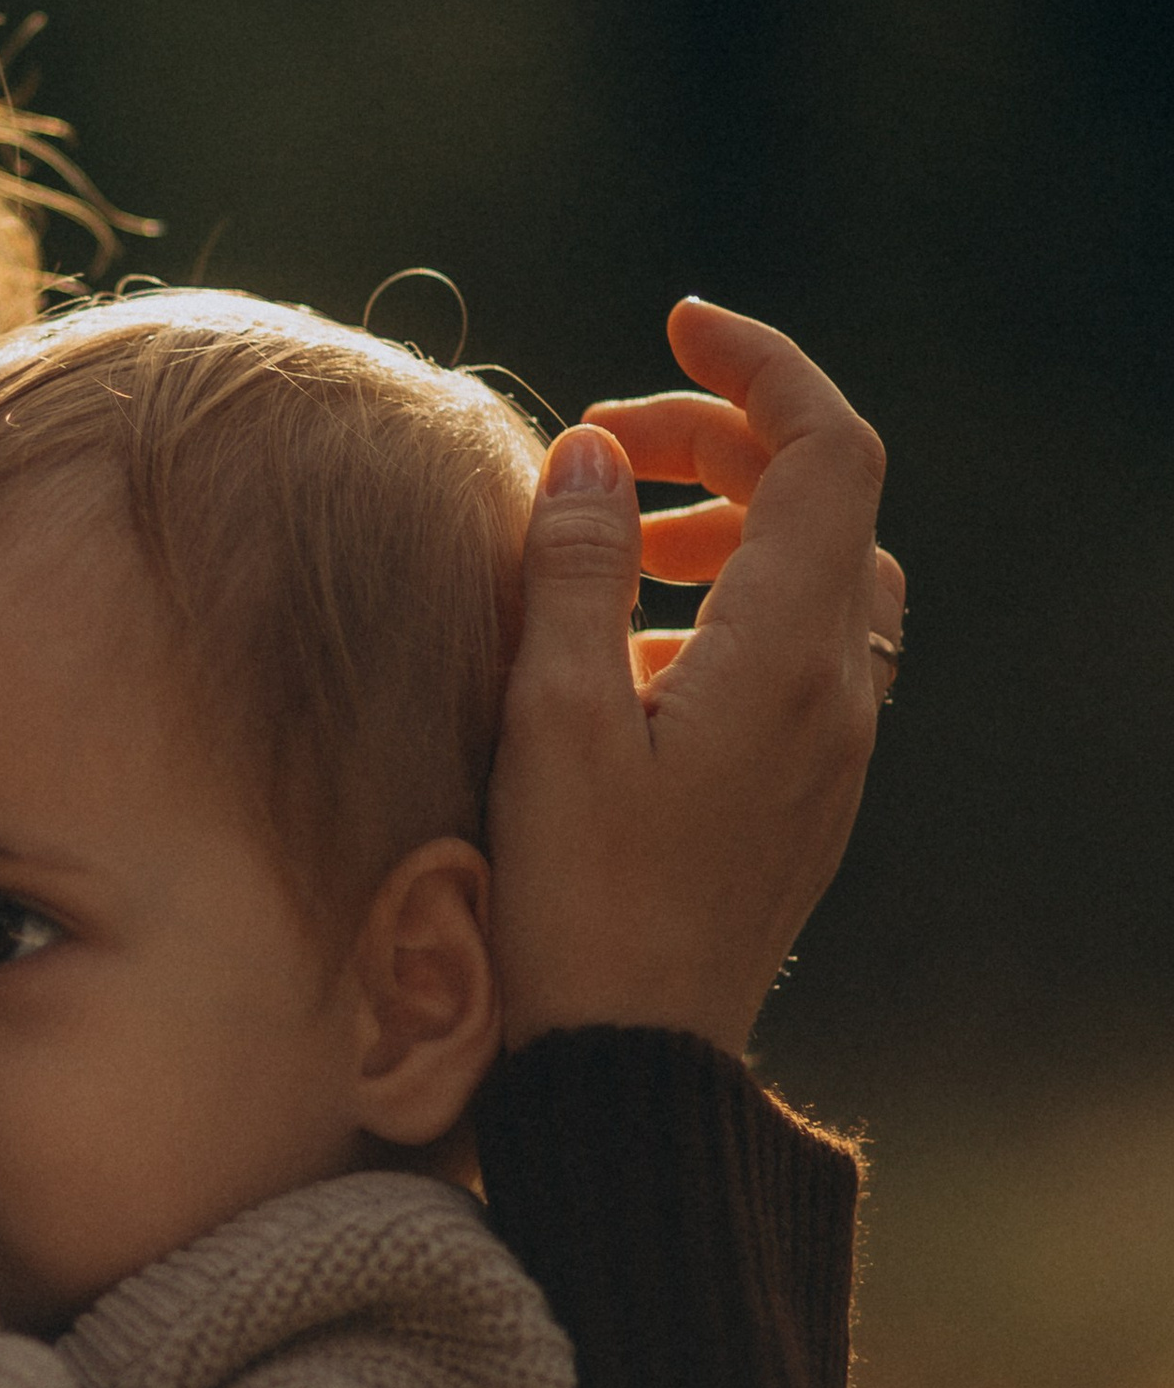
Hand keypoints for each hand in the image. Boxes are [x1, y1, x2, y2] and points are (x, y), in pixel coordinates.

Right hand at [487, 298, 904, 1058]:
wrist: (630, 1064)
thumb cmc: (576, 905)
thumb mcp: (551, 721)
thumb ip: (574, 570)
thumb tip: (591, 450)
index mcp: (786, 657)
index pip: (828, 450)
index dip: (760, 366)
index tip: (674, 323)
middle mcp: (835, 692)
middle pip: (823, 500)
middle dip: (714, 440)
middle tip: (594, 449)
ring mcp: (829, 745)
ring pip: (817, 572)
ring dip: (721, 519)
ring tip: (603, 540)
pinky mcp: (801, 788)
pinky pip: (794, 647)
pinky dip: (723, 598)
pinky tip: (620, 647)